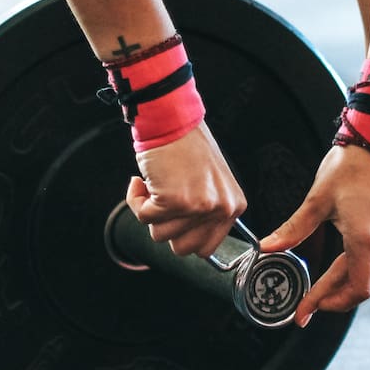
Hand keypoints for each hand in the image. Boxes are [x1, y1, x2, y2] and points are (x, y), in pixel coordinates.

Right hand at [126, 123, 246, 257]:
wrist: (171, 119)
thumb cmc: (186, 147)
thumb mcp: (210, 184)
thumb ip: (206, 213)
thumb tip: (187, 243)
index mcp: (233, 206)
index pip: (206, 248)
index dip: (183, 236)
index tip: (176, 217)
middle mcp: (220, 209)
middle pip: (182, 249)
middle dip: (166, 227)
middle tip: (164, 201)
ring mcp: (198, 206)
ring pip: (159, 235)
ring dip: (150, 211)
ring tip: (157, 184)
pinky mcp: (173, 201)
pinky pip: (143, 217)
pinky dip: (136, 199)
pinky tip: (143, 180)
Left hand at [260, 146, 369, 326]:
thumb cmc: (351, 166)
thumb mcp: (317, 200)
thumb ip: (293, 228)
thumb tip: (267, 248)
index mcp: (366, 239)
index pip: (352, 289)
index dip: (326, 304)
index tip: (304, 311)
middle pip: (361, 288)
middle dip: (333, 299)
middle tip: (309, 304)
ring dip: (349, 288)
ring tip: (325, 290)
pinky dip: (365, 273)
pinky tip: (349, 269)